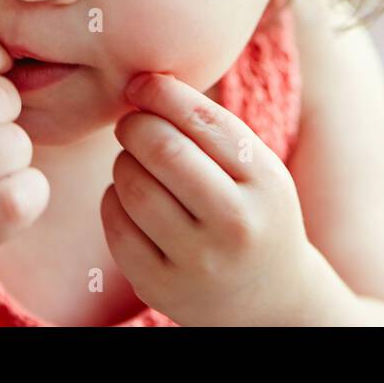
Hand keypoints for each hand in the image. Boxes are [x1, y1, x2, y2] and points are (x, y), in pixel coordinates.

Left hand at [100, 72, 319, 325]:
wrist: (270, 299)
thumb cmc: (255, 212)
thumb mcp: (257, 168)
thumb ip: (210, 128)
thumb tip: (142, 83)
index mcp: (265, 183)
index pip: (202, 121)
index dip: (161, 93)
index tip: (141, 84)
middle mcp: (235, 224)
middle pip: (162, 151)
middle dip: (136, 125)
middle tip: (132, 122)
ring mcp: (196, 261)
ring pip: (133, 186)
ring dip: (123, 162)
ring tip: (136, 161)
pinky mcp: (160, 287)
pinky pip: (117, 224)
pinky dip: (114, 199)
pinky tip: (131, 197)